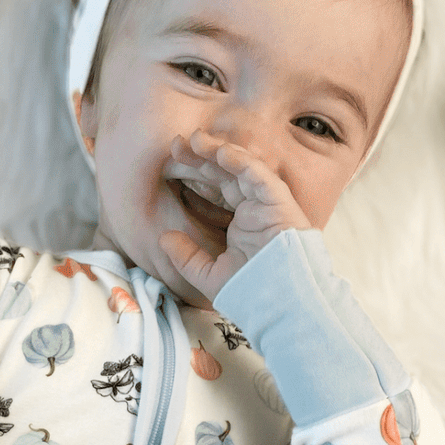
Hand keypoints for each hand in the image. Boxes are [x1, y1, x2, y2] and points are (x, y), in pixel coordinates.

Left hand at [159, 129, 310, 301]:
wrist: (280, 305)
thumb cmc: (250, 294)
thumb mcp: (209, 276)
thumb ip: (186, 257)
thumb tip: (163, 238)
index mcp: (241, 224)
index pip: (217, 189)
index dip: (197, 173)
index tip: (172, 162)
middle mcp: (254, 210)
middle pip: (226, 174)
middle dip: (202, 157)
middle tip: (177, 144)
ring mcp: (268, 204)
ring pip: (243, 169)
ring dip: (219, 151)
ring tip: (194, 139)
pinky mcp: (280, 202)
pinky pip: (260, 175)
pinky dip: (242, 162)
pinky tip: (221, 151)